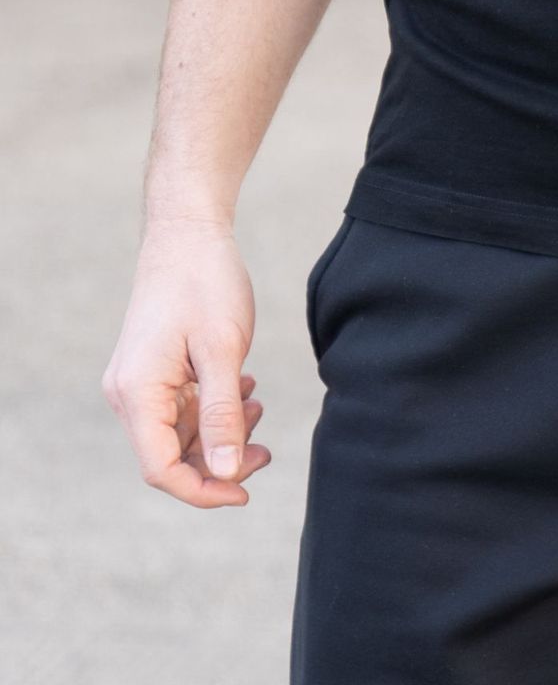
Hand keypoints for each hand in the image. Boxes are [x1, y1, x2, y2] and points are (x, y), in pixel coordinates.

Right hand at [101, 219, 273, 508]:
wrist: (188, 230)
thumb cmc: (205, 281)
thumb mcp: (223, 349)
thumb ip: (222, 414)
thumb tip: (227, 472)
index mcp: (137, 393)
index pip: (161, 469)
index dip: (203, 490)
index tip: (247, 491)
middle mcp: (127, 393)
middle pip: (169, 456)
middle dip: (219, 461)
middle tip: (266, 449)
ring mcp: (138, 381)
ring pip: (177, 434)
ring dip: (220, 433)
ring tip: (258, 406)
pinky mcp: (152, 370)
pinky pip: (180, 409)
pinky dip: (213, 410)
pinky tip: (244, 390)